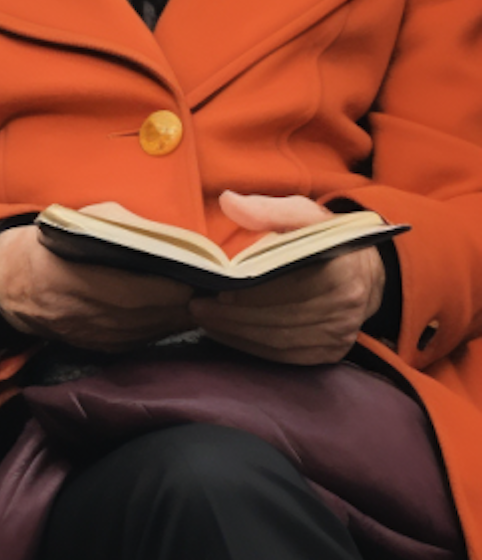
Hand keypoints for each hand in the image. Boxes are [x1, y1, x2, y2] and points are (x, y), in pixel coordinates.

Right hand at [0, 213, 192, 351]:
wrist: (16, 286)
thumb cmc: (55, 245)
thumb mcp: (86, 221)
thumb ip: (130, 229)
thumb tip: (176, 239)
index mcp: (81, 278)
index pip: (145, 290)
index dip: (179, 285)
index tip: (205, 272)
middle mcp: (92, 315)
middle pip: (157, 313)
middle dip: (190, 299)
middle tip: (216, 285)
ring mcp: (100, 337)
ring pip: (157, 329)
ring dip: (183, 314)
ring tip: (205, 295)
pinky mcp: (106, 348)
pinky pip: (147, 338)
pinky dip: (165, 324)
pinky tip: (178, 309)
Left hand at [187, 191, 384, 365]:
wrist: (363, 270)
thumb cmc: (325, 237)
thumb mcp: (303, 213)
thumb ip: (268, 209)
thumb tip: (229, 202)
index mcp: (344, 270)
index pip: (289, 287)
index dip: (250, 292)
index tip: (216, 290)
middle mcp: (348, 306)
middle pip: (280, 318)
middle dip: (233, 316)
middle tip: (197, 307)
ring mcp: (341, 334)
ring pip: (279, 341)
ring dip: (237, 333)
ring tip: (205, 319)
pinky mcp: (331, 352)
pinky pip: (285, 356)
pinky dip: (252, 347)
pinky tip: (227, 333)